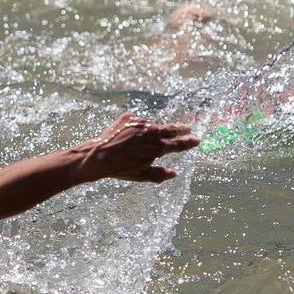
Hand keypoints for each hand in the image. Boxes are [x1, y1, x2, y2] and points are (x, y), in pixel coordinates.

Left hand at [81, 113, 198, 182]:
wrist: (97, 156)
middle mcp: (152, 132)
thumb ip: (160, 174)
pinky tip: (133, 135)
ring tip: (155, 135)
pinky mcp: (129, 118)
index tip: (197, 139)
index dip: (189, 141)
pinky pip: (139, 122)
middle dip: (181, 129)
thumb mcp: (142, 175)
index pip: (180, 143)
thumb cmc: (120, 168)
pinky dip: (140, 127)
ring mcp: (141, 123)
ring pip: (154, 125)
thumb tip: (175, 173)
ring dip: (157, 129)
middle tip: (188, 128)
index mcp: (159, 147)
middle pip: (172, 129)